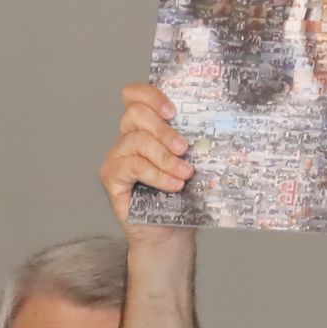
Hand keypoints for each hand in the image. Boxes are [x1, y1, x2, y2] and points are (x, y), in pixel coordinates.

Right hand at [101, 84, 197, 249]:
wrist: (170, 232)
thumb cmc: (181, 195)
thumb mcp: (191, 160)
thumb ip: (192, 139)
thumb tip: (215, 124)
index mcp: (145, 126)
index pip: (135, 95)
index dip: (151, 95)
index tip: (173, 110)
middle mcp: (127, 137)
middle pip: (135, 113)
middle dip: (164, 130)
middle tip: (185, 148)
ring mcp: (117, 156)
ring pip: (137, 141)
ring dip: (165, 157)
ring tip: (185, 173)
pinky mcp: (112, 176)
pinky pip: (133, 166)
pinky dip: (157, 174)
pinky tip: (173, 184)